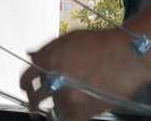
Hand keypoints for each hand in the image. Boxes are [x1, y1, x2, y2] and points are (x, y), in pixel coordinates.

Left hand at [20, 29, 147, 120]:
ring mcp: (67, 97)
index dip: (25, 85)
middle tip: (36, 104)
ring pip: (51, 111)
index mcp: (48, 60)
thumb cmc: (99, 44)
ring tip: (58, 107)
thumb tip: (30, 55)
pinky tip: (72, 111)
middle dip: (34, 101)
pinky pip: (67, 119)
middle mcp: (54, 79)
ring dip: (53, 109)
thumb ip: (47, 49)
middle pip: (34, 98)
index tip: (26, 89)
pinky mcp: (81, 111)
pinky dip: (68, 116)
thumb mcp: (69, 38)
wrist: (125, 55)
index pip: (25, 78)